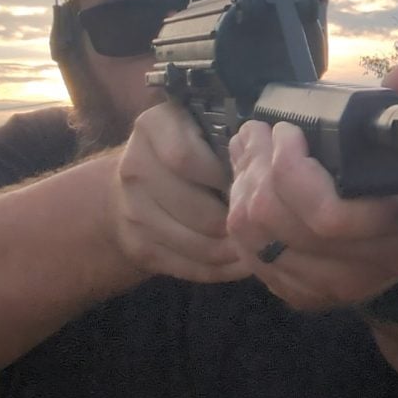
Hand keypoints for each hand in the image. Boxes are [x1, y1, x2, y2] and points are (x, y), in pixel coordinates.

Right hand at [106, 102, 252, 282]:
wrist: (131, 187)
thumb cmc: (189, 151)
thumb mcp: (202, 128)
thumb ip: (227, 137)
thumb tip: (266, 162)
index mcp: (152, 127)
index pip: (186, 157)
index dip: (222, 175)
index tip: (248, 181)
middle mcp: (133, 168)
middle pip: (194, 207)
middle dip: (234, 219)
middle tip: (264, 223)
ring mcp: (130, 211)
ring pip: (194, 242)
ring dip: (231, 250)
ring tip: (260, 246)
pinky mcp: (137, 247)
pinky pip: (185, 266)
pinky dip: (219, 270)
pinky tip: (241, 264)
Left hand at [225, 63, 397, 309]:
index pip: (328, 215)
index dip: (292, 171)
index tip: (287, 132)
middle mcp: (368, 265)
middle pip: (279, 223)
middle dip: (257, 166)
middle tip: (258, 132)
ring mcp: (333, 286)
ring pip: (256, 239)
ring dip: (242, 187)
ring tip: (250, 149)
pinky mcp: (305, 294)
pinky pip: (251, 257)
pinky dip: (241, 216)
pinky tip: (249, 183)